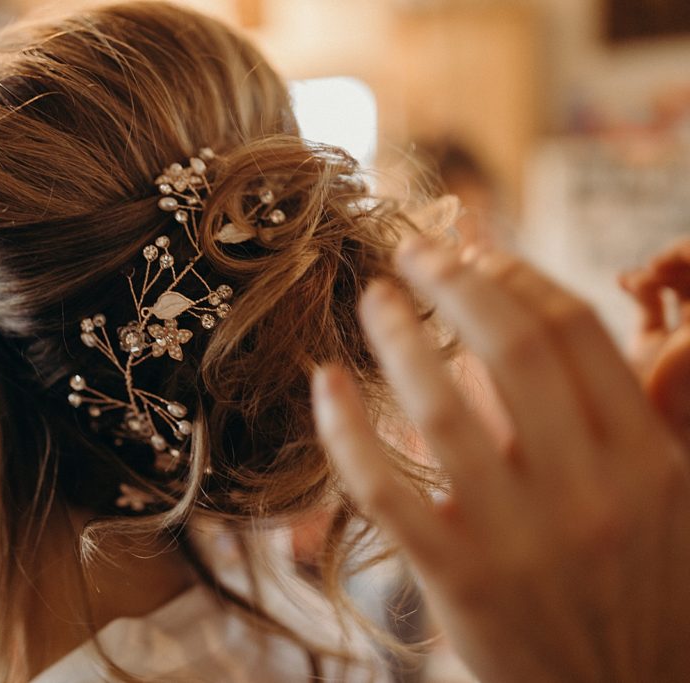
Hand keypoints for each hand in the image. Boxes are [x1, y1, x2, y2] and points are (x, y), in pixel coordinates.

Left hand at [312, 238, 689, 682]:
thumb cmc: (637, 595)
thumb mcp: (669, 503)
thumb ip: (632, 420)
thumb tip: (552, 325)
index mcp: (648, 461)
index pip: (574, 333)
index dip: (517, 276)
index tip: (477, 253)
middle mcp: (591, 492)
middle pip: (513, 347)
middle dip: (456, 281)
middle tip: (412, 251)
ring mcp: (522, 538)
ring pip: (442, 407)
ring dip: (397, 337)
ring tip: (373, 299)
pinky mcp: (460, 578)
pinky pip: (385, 486)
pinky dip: (346, 426)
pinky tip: (325, 382)